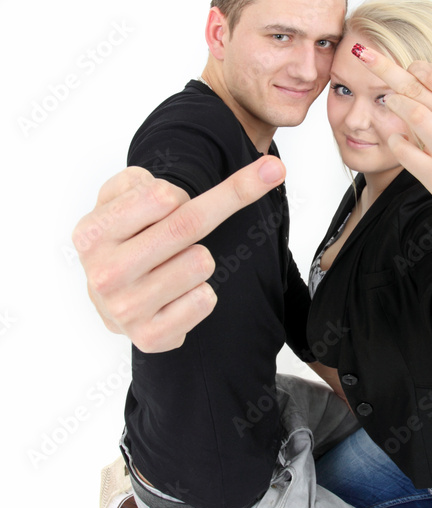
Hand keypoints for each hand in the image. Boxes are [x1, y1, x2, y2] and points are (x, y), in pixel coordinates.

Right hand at [72, 156, 285, 352]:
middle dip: (203, 216)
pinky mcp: (151, 338)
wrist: (111, 297)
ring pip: (202, 261)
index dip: (177, 197)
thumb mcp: (123, 194)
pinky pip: (206, 299)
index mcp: (91, 234)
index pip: (165, 196)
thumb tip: (263, 170)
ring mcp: (126, 310)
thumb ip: (156, 175)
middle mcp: (104, 274)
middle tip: (185, 230)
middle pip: (188, 226)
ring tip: (169, 268)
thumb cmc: (125, 236)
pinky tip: (174, 297)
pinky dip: (198, 293)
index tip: (171, 204)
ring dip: (196, 259)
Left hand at [352, 45, 431, 234]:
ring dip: (393, 102)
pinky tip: (393, 135)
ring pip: (411, 114)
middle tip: (367, 57)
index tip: (409, 66)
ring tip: (386, 99)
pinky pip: (405, 152)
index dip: (419, 67)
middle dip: (388, 71)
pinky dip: (395, 139)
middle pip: (418, 90)